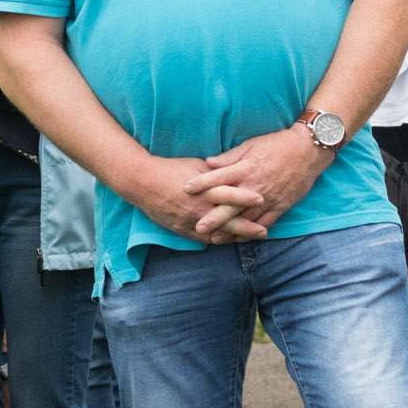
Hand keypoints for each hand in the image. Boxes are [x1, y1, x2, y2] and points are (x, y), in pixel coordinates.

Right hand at [121, 153, 268, 243]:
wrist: (143, 182)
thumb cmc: (171, 169)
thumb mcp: (196, 166)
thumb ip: (215, 172)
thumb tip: (231, 171)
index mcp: (204, 189)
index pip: (230, 194)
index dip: (246, 198)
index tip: (262, 199)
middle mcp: (199, 207)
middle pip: (228, 221)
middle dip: (247, 227)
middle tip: (263, 231)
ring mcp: (191, 221)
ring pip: (217, 233)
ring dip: (235, 237)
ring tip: (249, 239)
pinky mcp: (182, 229)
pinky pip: (203, 239)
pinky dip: (217, 240)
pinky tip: (228, 241)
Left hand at [183, 127, 331, 237]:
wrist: (307, 151)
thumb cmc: (277, 145)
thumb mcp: (251, 145)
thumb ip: (229, 156)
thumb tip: (208, 162)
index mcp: (246, 168)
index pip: (219, 177)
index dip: (201, 183)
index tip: (185, 189)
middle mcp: (255, 186)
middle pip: (231, 204)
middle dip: (214, 217)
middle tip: (198, 227)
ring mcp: (268, 198)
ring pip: (246, 218)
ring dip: (230, 231)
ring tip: (214, 240)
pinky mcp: (280, 206)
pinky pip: (264, 223)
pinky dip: (252, 232)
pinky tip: (241, 239)